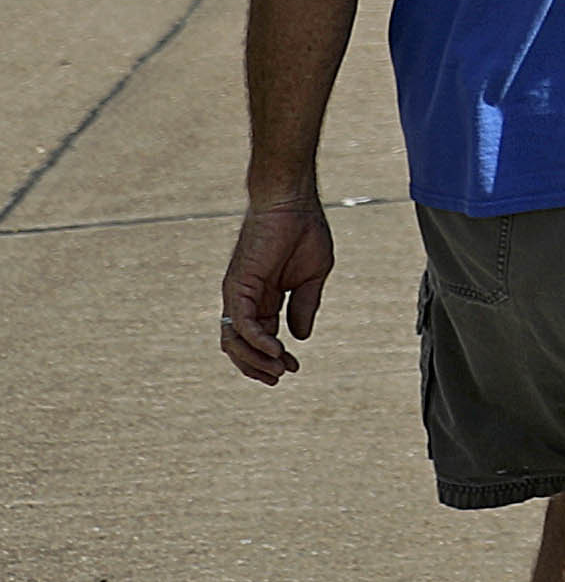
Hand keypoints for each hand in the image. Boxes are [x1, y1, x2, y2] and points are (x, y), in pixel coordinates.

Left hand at [221, 202, 334, 384]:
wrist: (292, 203)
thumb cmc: (304, 232)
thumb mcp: (312, 277)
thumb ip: (304, 306)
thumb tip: (300, 337)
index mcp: (264, 298)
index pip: (260, 338)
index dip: (274, 357)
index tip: (295, 368)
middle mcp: (246, 300)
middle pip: (239, 346)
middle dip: (257, 367)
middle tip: (280, 377)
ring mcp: (239, 294)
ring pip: (234, 340)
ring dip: (255, 361)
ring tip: (279, 369)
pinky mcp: (238, 287)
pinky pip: (242, 324)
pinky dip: (257, 342)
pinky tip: (278, 351)